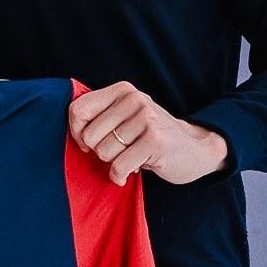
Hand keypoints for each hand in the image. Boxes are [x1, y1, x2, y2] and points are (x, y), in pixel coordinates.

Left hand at [68, 81, 229, 186]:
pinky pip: (119, 166)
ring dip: (114, 162)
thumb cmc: (150, 136)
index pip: (78, 110)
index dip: (77, 133)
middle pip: (89, 136)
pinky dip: (121, 176)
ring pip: (104, 152)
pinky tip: (134, 170)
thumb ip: (99, 117)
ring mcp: (146, 119)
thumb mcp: (125, 118)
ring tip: (132, 156)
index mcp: (122, 90)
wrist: (195, 149)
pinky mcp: (155, 141)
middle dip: (99, 151)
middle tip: (118, 151)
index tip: (88, 143)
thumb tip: (71, 129)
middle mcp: (134, 99)